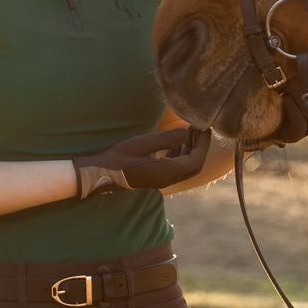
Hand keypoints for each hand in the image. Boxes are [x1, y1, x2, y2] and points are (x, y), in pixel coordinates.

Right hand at [72, 124, 211, 197]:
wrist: (102, 174)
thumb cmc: (120, 158)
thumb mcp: (143, 144)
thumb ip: (166, 139)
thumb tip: (186, 132)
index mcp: (167, 173)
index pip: (195, 161)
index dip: (203, 145)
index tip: (205, 129)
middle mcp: (168, 179)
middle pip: (193, 165)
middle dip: (200, 147)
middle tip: (201, 129)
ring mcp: (162, 179)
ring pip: (185, 166)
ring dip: (191, 149)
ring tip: (191, 131)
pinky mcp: (156, 176)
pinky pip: (176, 166)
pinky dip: (181, 153)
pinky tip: (178, 142)